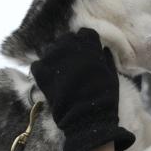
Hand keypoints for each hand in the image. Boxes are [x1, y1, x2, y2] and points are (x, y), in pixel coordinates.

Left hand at [31, 28, 134, 150]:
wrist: (86, 117)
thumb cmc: (104, 97)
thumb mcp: (112, 76)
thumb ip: (107, 60)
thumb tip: (103, 49)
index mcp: (90, 48)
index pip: (86, 33)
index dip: (87, 42)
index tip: (88, 52)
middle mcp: (70, 48)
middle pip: (67, 39)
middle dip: (70, 47)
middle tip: (74, 62)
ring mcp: (54, 59)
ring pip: (51, 49)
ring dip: (56, 56)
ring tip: (61, 70)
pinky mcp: (41, 72)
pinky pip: (38, 64)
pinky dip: (43, 69)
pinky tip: (50, 78)